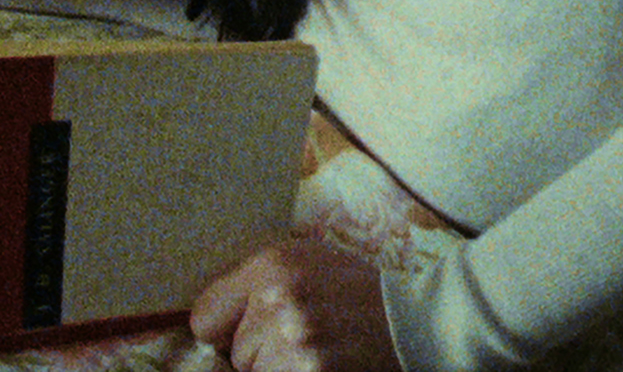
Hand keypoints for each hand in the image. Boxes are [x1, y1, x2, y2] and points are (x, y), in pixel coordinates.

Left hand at [189, 237, 399, 371]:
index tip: (247, 331)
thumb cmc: (357, 290)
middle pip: (234, 353)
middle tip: (303, 338)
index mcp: (273, 266)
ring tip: (318, 354)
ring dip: (279, 369)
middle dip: (260, 352)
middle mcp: (281, 303)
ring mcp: (298, 345)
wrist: (417, 322)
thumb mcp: (308, 260)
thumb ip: (258, 280)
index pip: (205, 318)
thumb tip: (209, 317)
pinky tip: (324, 365)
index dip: (226, 330)